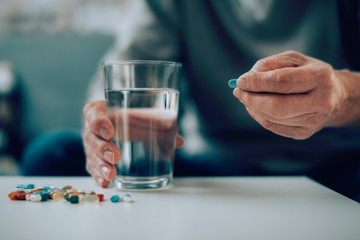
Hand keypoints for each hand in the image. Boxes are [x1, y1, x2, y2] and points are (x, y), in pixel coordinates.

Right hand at [82, 100, 183, 186]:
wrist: (119, 124)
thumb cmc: (130, 117)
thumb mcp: (142, 116)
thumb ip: (161, 125)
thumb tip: (179, 141)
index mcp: (100, 111)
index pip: (93, 113)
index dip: (99, 122)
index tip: (111, 131)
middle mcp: (92, 128)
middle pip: (92, 137)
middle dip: (103, 148)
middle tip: (115, 156)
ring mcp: (92, 145)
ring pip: (91, 155)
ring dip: (101, 165)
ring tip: (112, 174)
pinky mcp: (94, 159)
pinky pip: (93, 167)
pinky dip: (99, 175)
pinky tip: (106, 182)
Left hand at [232, 50, 358, 138]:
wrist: (334, 96)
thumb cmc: (308, 73)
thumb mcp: (293, 60)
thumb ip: (269, 65)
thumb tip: (246, 80)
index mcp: (320, 77)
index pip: (282, 82)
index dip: (257, 82)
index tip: (240, 81)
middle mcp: (321, 102)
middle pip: (277, 106)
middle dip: (252, 99)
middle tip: (238, 92)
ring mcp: (314, 121)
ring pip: (272, 118)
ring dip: (253, 107)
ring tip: (247, 96)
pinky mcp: (304, 133)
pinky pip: (273, 126)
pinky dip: (259, 116)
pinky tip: (256, 107)